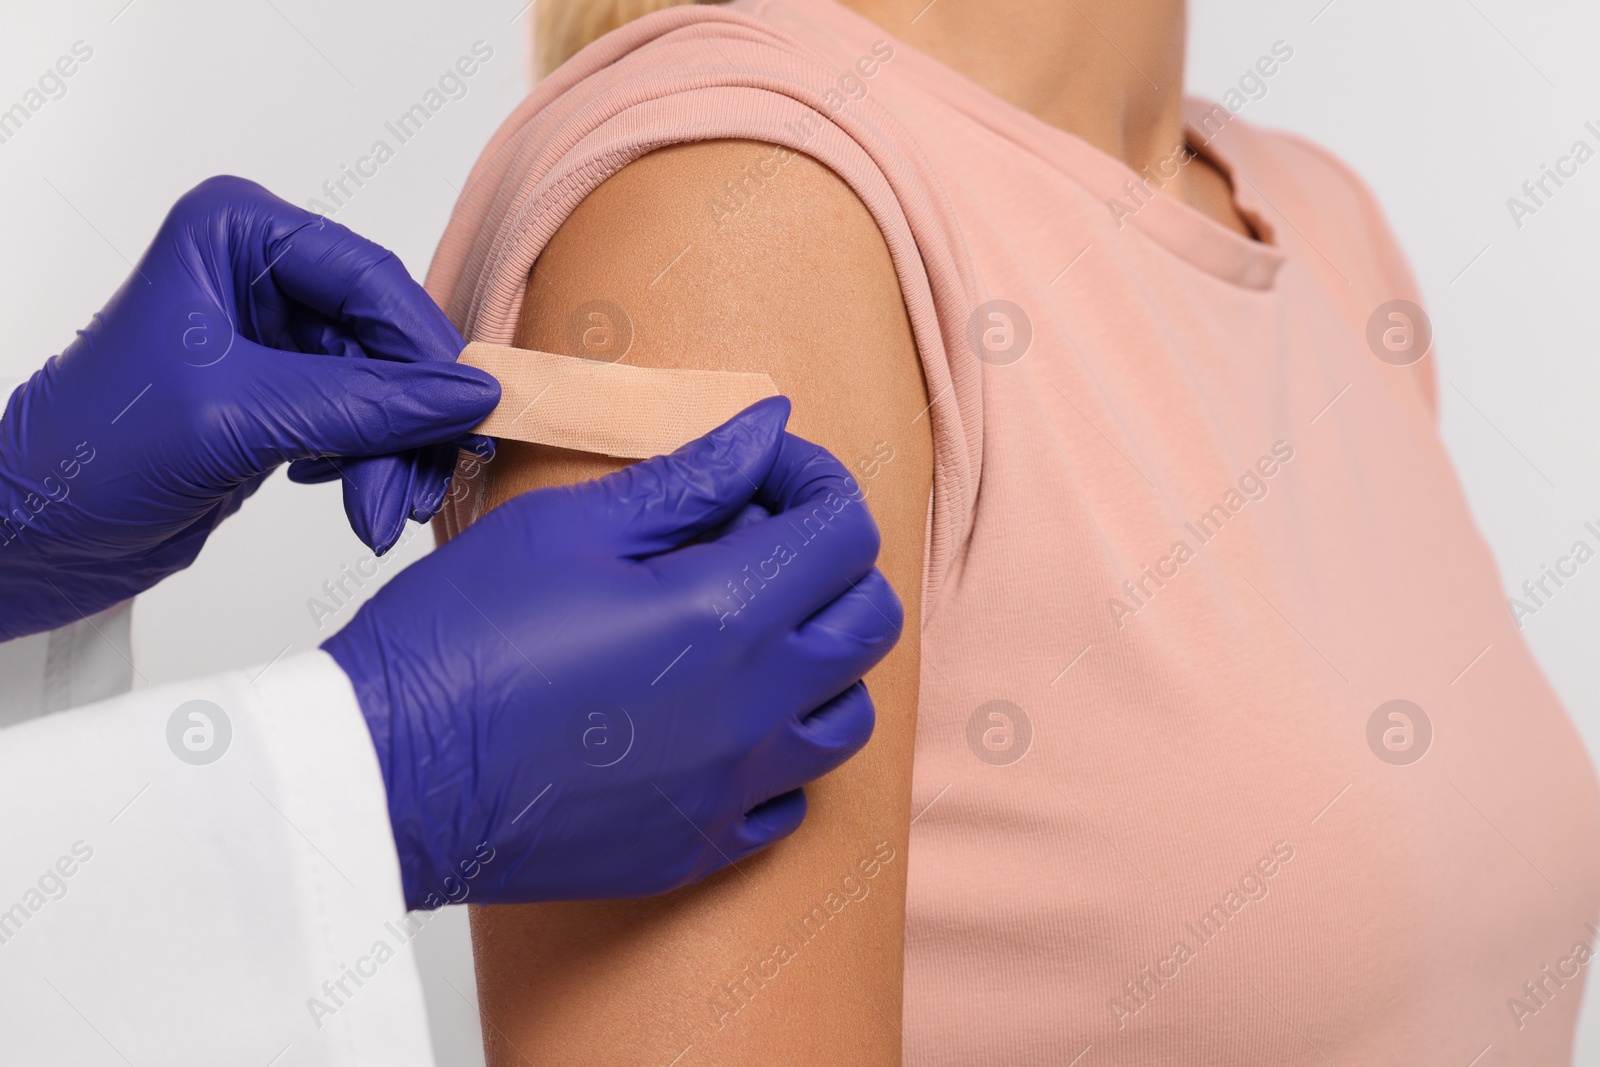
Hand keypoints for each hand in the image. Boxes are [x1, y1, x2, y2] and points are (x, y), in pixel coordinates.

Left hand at [0, 175, 498, 640]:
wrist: (33, 534)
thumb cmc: (89, 452)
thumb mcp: (238, 418)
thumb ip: (363, 405)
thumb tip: (467, 396)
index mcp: (235, 234)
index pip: (368, 278)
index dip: (425, 348)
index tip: (470, 408)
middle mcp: (258, 272)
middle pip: (384, 339)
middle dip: (406, 420)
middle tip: (418, 485)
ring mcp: (272, 336)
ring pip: (382, 388)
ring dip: (393, 455)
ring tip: (382, 513)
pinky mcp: (280, 394)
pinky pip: (361, 421)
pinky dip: (370, 465)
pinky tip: (351, 495)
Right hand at [323, 398, 901, 907]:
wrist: (386, 777)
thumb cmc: (458, 642)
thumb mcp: (569, 528)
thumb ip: (689, 479)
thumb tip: (765, 430)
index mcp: (724, 614)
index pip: (844, 531)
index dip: (818, 481)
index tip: (768, 471)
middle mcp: (753, 707)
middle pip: (870, 623)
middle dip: (834, 564)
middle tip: (761, 542)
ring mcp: (734, 787)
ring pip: (847, 716)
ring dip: (819, 660)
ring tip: (744, 633)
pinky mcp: (700, 846)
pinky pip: (791, 798)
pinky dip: (778, 750)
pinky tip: (716, 718)